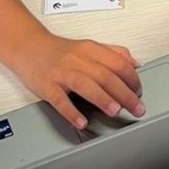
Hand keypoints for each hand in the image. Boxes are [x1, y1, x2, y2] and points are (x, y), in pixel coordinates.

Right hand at [13, 34, 143, 128]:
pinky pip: (59, 99)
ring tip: (115, 111)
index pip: (118, 63)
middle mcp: (78, 59)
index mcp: (91, 49)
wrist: (28, 47)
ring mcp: (62, 72)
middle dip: (125, 93)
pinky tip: (81, 121)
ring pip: (86, 84)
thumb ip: (113, 53)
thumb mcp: (89, 46)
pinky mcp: (47, 85)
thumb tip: (136, 64)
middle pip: (106, 75)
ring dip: (103, 98)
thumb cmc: (60, 51)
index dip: (132, 79)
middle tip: (136, 108)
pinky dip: (71, 111)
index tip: (140, 92)